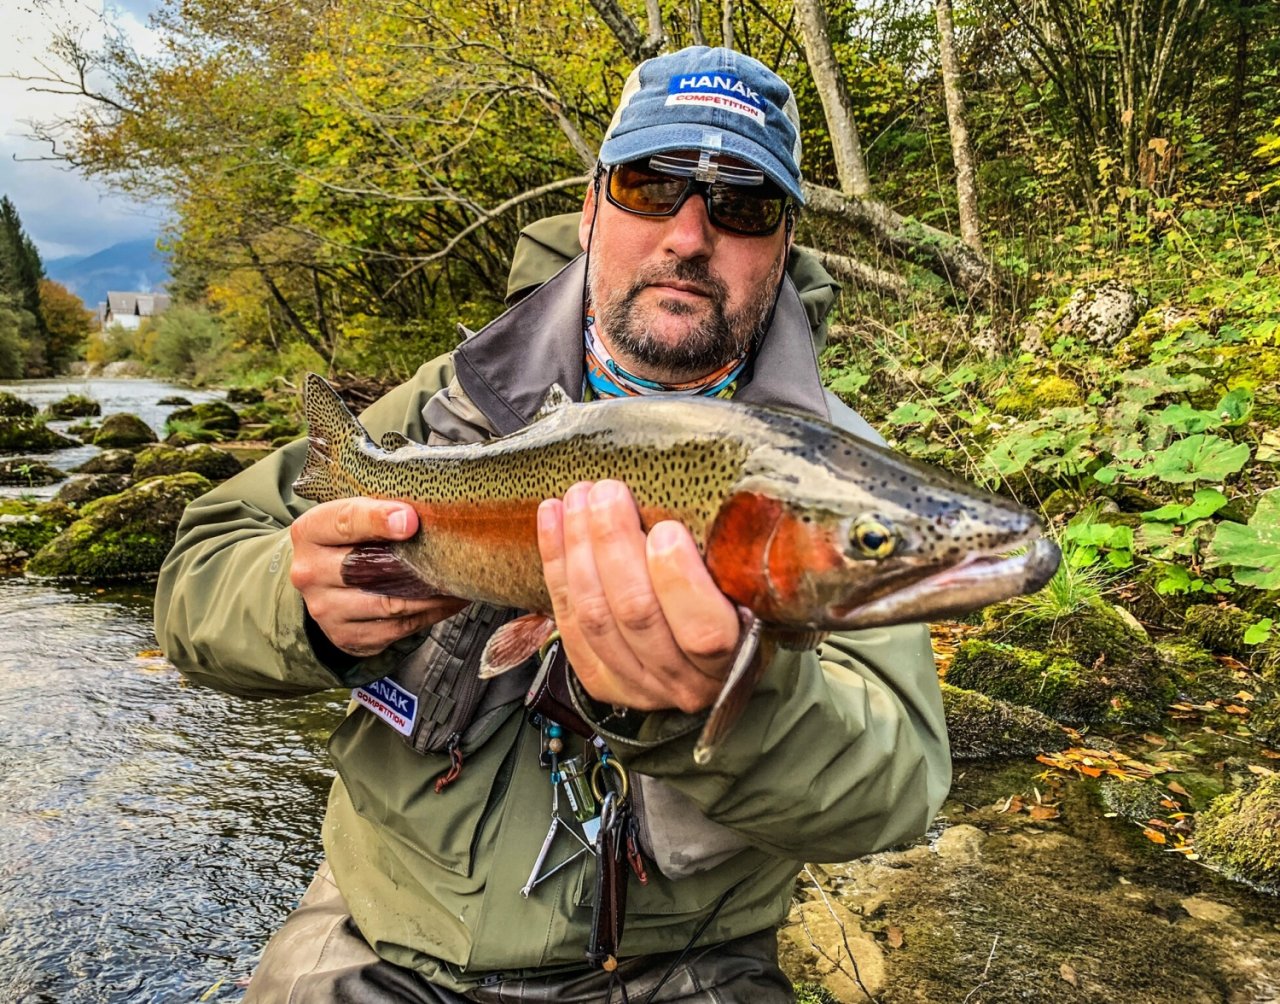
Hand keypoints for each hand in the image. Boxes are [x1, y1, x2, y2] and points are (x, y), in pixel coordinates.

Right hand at [289, 498, 466, 657]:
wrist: (322, 580)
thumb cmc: (348, 538)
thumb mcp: (353, 513)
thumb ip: (381, 508)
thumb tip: (430, 507)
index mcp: (310, 532)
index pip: (344, 522)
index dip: (379, 520)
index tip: (412, 520)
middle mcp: (310, 573)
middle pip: (366, 569)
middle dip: (414, 564)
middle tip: (454, 556)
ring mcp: (326, 610)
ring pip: (388, 604)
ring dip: (431, 594)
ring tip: (461, 580)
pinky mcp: (347, 636)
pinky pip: (398, 628)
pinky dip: (430, 614)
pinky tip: (450, 600)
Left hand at [536, 480, 740, 713]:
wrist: (703, 666)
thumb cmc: (733, 611)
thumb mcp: (747, 594)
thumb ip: (726, 561)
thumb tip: (709, 497)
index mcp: (730, 661)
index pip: (702, 631)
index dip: (678, 581)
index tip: (667, 529)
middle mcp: (682, 681)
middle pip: (636, 613)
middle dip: (614, 545)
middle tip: (608, 492)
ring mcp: (635, 683)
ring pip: (594, 615)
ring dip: (579, 547)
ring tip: (579, 497)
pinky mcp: (598, 677)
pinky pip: (566, 619)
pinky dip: (555, 562)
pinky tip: (552, 517)